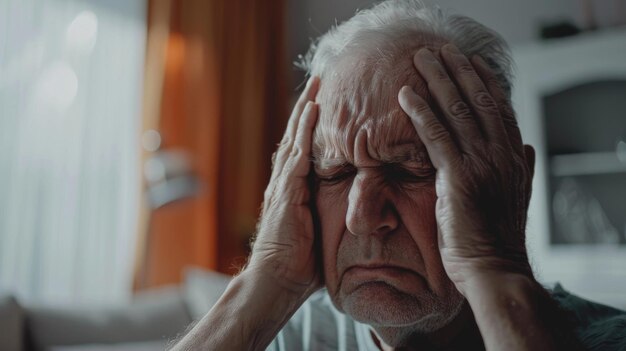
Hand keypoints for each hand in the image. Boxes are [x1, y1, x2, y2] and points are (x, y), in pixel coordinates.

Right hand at [246, 76, 321, 296]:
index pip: (303, 150)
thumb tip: (355, 210)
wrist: (276, 284)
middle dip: (307, 108)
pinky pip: (297, 155)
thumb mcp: (320, 233)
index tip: (323, 104)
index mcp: (293, 190)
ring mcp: (283, 186)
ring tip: (315, 85)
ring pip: (295, 139)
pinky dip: (303, 131)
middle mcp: (284, 182)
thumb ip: (330, 214)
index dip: (311, 127)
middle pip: (296, 137)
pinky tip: (312, 110)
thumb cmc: (299, 266)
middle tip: (318, 81)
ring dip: (305, 111)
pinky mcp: (286, 193)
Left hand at [398, 44, 535, 294]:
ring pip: (456, 110)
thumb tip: (525, 147)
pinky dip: (420, 111)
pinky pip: (435, 134)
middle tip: (441, 50)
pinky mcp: (458, 177)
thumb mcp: (515, 198)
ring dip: (437, 80)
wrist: (493, 269)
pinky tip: (406, 94)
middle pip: (478, 100)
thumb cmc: (496, 238)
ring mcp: (481, 163)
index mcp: (513, 157)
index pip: (499, 109)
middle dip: (458, 71)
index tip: (472, 62)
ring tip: (420, 59)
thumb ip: (521, 169)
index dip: (485, 82)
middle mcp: (501, 153)